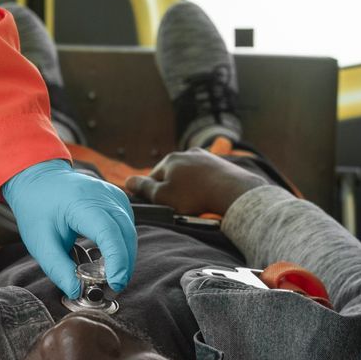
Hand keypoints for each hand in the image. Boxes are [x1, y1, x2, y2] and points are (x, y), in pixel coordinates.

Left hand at [0, 159, 137, 296]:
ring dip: (124, 257)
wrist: (39, 179)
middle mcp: (104, 196)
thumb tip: (77, 291)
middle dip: (123, 265)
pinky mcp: (118, 200)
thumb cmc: (38, 209)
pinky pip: (127, 227)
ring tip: (107, 278)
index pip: (109, 233)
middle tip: (110, 289)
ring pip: (130, 232)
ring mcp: (114, 196)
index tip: (115, 284)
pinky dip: (122, 246)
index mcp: (82, 203)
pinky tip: (107, 260)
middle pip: (126, 234)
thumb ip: (58, 269)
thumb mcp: (41, 243)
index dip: (117, 260)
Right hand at [125, 148, 268, 218]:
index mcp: (170, 159)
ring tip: (197, 202)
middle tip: (180, 206)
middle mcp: (188, 153)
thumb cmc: (195, 196)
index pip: (154, 176)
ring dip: (191, 186)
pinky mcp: (222, 164)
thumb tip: (127, 181)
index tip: (161, 205)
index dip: (154, 193)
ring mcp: (206, 157)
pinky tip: (210, 196)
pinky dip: (206, 185)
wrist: (232, 192)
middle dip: (174, 188)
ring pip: (191, 174)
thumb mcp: (163, 196)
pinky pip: (208, 176)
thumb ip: (144, 189)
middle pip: (174, 173)